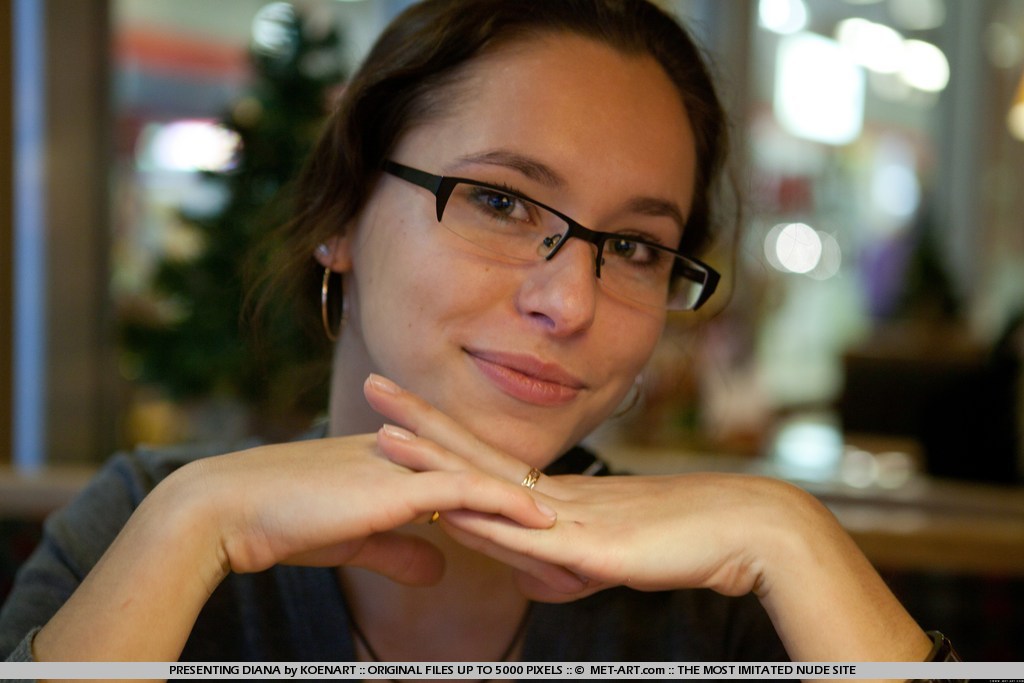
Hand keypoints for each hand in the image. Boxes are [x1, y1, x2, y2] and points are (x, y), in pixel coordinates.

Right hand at [186, 431, 555, 586]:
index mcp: (395, 460)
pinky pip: (466, 492)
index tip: (534, 510)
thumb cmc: (283, 523)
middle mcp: (405, 453)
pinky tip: (538, 519)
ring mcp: (402, 464)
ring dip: (527, 498)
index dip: (497, 490)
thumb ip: (399, 549)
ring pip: (482, 476)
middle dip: (523, 490)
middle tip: (568, 508)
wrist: (231, 509)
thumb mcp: (355, 540)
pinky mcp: (396, 484)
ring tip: (571, 516)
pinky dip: (505, 504)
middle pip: (479, 468)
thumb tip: (440, 566)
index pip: (458, 470)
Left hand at [368, 373, 931, 662]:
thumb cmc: (688, 539)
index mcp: (558, 496)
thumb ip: (571, 561)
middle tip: (375, 388)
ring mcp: (575, 516)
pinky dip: (486, 522)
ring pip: (491, 487)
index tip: (400, 413)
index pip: (485, 461)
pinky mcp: (599, 546)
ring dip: (436, 462)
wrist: (749, 531)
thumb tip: (535, 575)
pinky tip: (450, 508)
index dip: (441, 434)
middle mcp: (558, 496)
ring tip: (386, 435)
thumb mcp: (615, 555)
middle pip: (475, 455)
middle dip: (421, 424)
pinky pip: (532, 536)